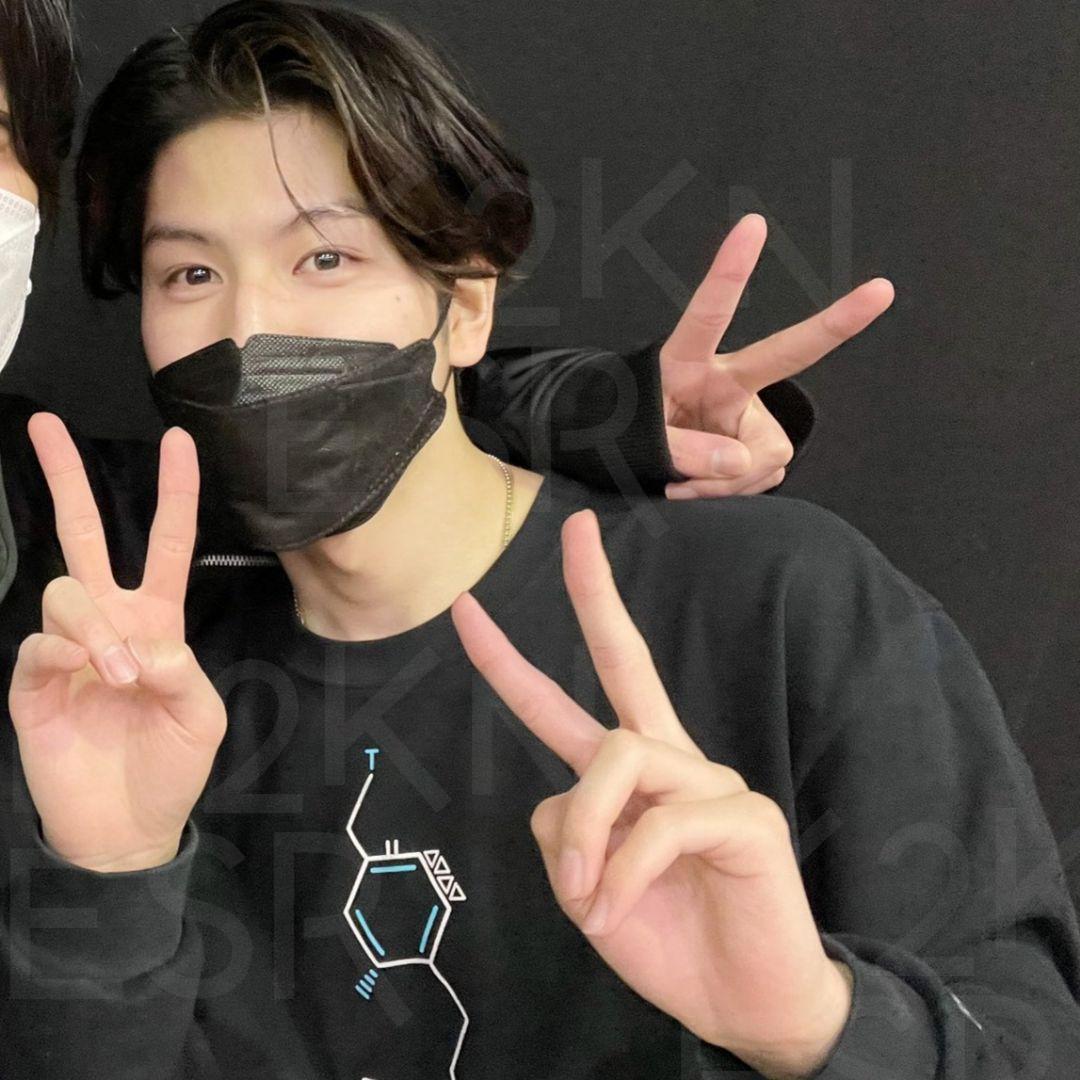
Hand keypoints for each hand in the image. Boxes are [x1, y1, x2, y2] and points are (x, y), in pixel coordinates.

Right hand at [7, 414, 225, 872]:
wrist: (126, 827)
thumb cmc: (171, 767)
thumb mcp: (199, 719)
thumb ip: (181, 674)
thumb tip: (144, 643)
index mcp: (157, 621)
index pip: (167, 544)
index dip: (174, 494)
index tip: (177, 440)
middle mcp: (110, 623)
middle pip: (84, 536)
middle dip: (66, 480)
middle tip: (46, 425)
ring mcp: (67, 649)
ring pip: (65, 591)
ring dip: (95, 626)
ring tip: (122, 676)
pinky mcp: (33, 683)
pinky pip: (39, 644)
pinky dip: (66, 654)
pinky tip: (82, 679)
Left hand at [450, 510, 852, 1076]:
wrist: (746, 1005)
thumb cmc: (668, 940)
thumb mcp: (586, 888)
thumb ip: (565, 832)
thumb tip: (566, 799)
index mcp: (632, 775)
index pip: (573, 700)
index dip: (516, 659)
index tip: (469, 610)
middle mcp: (672, 760)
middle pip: (627, 661)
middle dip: (595, 592)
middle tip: (576, 530)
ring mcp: (713, 780)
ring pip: (618, 757)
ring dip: (588, 835)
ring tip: (592, 901)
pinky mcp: (747, 815)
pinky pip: (661, 823)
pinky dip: (625, 873)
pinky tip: (620, 912)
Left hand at [660, 213, 894, 498]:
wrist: (635, 462)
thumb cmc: (627, 437)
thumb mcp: (638, 441)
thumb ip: (683, 451)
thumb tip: (738, 461)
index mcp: (688, 363)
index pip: (709, 314)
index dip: (729, 272)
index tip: (752, 226)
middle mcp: (728, 382)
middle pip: (787, 353)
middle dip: (835, 323)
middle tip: (882, 290)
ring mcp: (748, 416)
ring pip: (763, 456)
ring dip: (726, 483)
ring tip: (684, 486)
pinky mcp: (759, 448)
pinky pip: (761, 477)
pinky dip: (732, 493)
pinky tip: (707, 488)